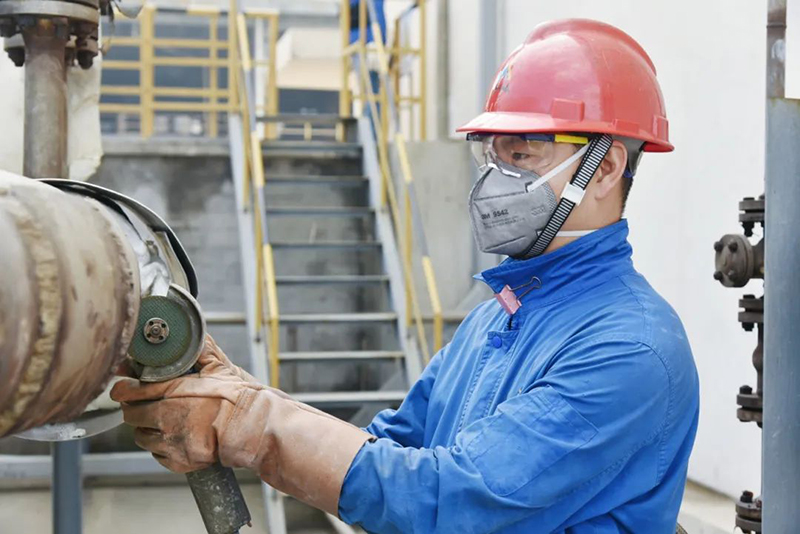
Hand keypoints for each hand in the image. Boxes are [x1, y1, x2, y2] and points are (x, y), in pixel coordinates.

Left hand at [110, 335, 263, 472]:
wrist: (250, 428)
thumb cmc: (236, 399)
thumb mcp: (219, 369)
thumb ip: (203, 352)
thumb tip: (197, 336)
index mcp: (172, 392)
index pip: (131, 391)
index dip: (123, 389)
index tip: (121, 389)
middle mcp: (166, 418)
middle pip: (131, 416)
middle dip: (136, 410)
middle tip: (145, 406)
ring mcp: (170, 442)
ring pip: (141, 437)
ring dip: (147, 430)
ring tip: (161, 424)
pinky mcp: (178, 461)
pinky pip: (157, 455)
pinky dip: (161, 448)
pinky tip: (173, 439)